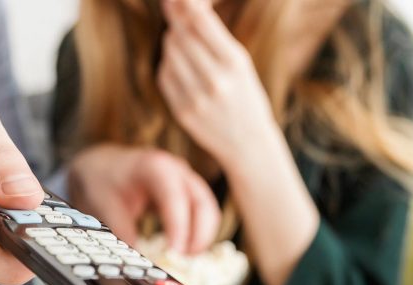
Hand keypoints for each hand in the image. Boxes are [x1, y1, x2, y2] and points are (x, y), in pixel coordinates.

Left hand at [68, 144, 218, 253]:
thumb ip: (123, 233)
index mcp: (155, 167)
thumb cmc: (104, 180)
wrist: (103, 165)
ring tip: (183, 260)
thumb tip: (137, 263)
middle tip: (183, 261)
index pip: (175, 198)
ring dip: (201, 237)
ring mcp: (187, 181)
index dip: (179, 227)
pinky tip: (183, 251)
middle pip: (203, 204)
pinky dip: (198, 234)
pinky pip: (203, 215)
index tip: (175, 253)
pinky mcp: (189, 193)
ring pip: (208, 211)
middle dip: (199, 236)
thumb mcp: (105, 206)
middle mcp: (178, 171)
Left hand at [157, 0, 280, 161]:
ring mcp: (196, 98)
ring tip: (184, 44)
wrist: (248, 143)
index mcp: (235, 63)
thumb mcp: (239, 63)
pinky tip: (181, 66)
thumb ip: (213, 36)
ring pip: (169, 53)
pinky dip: (169, 64)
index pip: (200, 22)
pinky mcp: (182, 112)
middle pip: (180, 35)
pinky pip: (164, 75)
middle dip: (176, 20)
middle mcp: (215, 80)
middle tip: (175, 11)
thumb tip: (184, 7)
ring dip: (173, 42)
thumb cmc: (245, 95)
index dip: (185, 5)